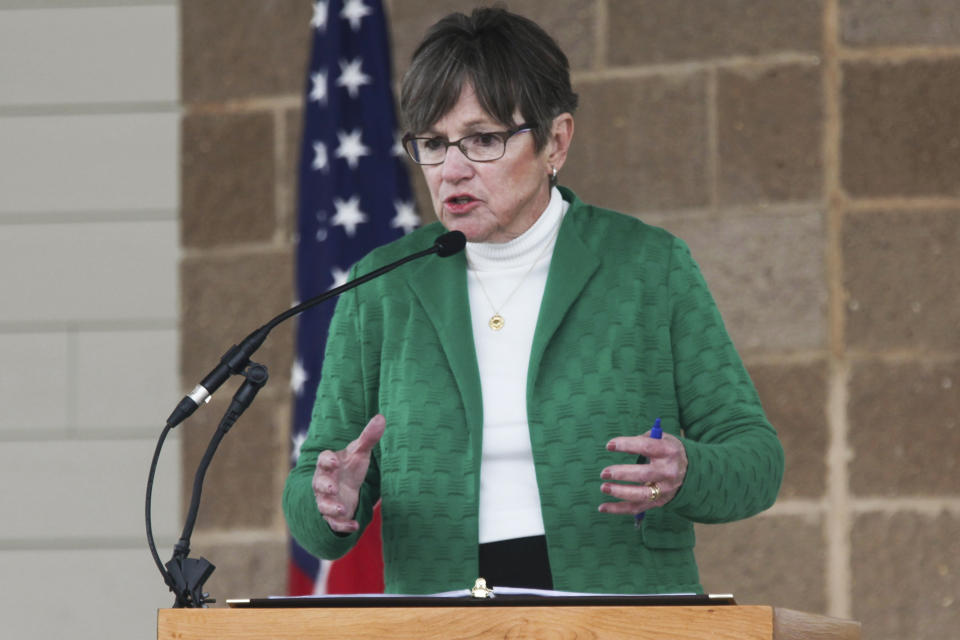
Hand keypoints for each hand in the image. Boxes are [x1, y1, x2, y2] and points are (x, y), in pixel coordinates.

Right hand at [312, 414, 385, 532]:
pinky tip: (354, 526)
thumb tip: (381, 417)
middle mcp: (323, 483)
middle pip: (319, 485)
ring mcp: (326, 500)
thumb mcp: (359, 452)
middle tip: (333, 487)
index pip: (323, 460)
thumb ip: (368, 437)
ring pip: (323, 506)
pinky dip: (342, 525)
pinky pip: (334, 523)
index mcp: (328, 464)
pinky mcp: (333, 516)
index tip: (334, 460)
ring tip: (342, 509)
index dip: (327, 460)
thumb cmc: (349, 467)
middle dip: (325, 486)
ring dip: (331, 508)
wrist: (344, 487)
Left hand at [598, 429, 687, 515]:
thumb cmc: (667, 451)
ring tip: (604, 487)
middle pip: (644, 474)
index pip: (646, 447)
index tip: (609, 445)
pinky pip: (637, 508)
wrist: (689, 471)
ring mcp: (664, 489)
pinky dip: (618, 509)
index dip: (627, 445)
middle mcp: (669, 471)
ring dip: (620, 492)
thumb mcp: (662, 439)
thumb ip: (642, 439)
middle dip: (622, 473)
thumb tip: (619, 444)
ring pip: (641, 495)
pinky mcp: (658, 502)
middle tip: (604, 472)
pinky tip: (603, 507)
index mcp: (669, 451)